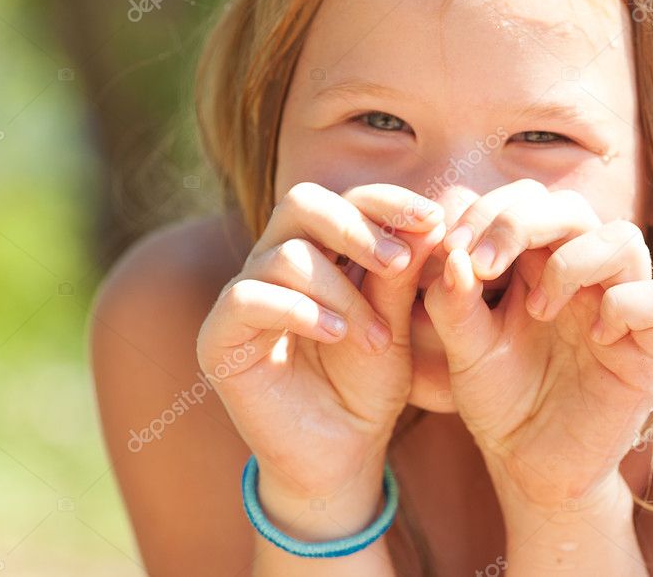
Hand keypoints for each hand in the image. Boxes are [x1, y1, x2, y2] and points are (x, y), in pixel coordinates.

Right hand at [196, 182, 444, 528]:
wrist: (341, 454)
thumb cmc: (369, 387)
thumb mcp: (395, 325)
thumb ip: (401, 274)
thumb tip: (427, 220)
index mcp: (317, 251)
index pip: (342, 199)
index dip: (385, 202)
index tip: (433, 220)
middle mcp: (274, 262)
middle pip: (301, 202)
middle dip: (357, 227)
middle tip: (400, 262)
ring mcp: (244, 296)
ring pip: (286, 256)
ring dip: (343, 293)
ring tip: (377, 339)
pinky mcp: (219, 337)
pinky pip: (250, 297)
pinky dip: (300, 312)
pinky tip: (336, 336)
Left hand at [422, 180, 652, 515]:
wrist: (529, 462)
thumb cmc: (498, 397)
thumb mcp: (463, 350)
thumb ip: (452, 302)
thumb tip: (452, 256)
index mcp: (536, 261)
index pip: (527, 200)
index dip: (490, 212)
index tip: (451, 248)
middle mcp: (582, 272)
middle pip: (572, 207)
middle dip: (521, 223)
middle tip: (484, 264)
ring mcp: (619, 304)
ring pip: (623, 239)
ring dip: (572, 261)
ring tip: (537, 309)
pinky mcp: (651, 346)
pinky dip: (624, 306)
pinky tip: (592, 337)